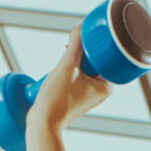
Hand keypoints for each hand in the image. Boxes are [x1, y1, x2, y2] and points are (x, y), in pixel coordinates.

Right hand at [23, 31, 112, 150]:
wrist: (42, 124)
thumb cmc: (57, 100)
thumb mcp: (67, 66)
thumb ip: (75, 45)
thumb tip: (80, 26)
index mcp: (106, 86)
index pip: (109, 56)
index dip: (98, 44)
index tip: (87, 35)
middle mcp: (101, 91)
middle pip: (98, 60)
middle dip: (86, 49)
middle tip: (73, 42)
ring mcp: (89, 94)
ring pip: (87, 67)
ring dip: (77, 57)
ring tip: (66, 53)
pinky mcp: (78, 96)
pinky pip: (79, 75)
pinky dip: (73, 67)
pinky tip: (62, 64)